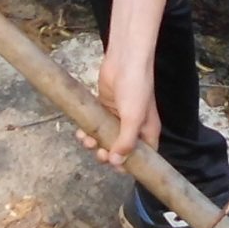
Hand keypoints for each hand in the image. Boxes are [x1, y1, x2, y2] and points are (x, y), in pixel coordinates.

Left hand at [85, 46, 160, 166]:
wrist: (125, 60)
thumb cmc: (136, 87)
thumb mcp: (133, 118)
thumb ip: (125, 142)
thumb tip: (116, 163)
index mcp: (147, 130)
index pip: (142, 155)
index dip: (130, 164)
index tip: (116, 167)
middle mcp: (134, 126)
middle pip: (121, 150)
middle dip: (108, 155)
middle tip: (99, 152)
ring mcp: (118, 118)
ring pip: (106, 139)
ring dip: (94, 144)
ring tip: (86, 140)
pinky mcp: (105, 109)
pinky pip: (96, 127)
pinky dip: (87, 132)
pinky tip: (81, 132)